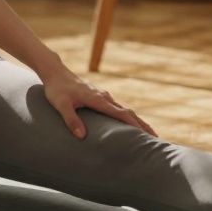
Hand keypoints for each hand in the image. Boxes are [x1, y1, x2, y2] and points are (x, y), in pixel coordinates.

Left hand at [39, 68, 157, 139]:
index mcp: (98, 99)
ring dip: (136, 120)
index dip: (134, 125)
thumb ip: (71, 120)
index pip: (121, 114)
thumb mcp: (61, 105)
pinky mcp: (99, 96)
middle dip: (142, 124)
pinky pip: (117, 107)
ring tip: (147, 133)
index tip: (147, 135)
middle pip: (128, 112)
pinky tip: (128, 123)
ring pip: (124, 109)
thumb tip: (82, 136)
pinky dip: (127, 116)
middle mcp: (104, 96)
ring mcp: (103, 95)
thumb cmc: (56, 89)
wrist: (55, 72)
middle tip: (156, 138)